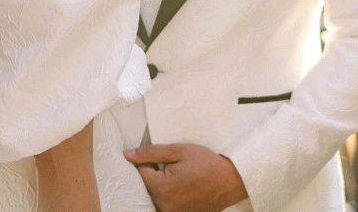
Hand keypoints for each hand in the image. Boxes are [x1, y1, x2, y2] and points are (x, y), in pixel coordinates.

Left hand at [123, 143, 247, 211]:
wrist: (230, 181)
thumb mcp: (178, 150)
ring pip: (153, 198)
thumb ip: (150, 153)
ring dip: (158, 187)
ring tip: (175, 178)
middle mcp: (163, 205)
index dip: (146, 162)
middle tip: (167, 168)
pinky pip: (164, 206)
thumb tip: (127, 154)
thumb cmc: (206, 163)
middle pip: (144, 187)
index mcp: (160, 187)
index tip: (159, 159)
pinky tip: (179, 188)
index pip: (139, 172)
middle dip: (151, 176)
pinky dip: (167, 197)